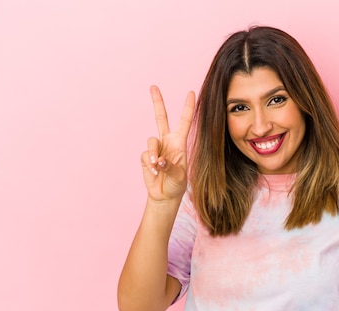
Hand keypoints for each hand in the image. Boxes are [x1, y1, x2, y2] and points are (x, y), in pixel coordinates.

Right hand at [141, 85, 194, 201]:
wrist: (165, 195)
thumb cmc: (177, 184)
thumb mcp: (180, 176)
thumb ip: (170, 167)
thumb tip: (160, 160)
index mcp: (180, 142)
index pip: (184, 121)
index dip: (188, 107)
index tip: (191, 92)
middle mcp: (167, 141)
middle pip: (161, 117)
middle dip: (157, 102)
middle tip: (153, 86)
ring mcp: (156, 148)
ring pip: (151, 141)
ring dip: (154, 154)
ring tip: (158, 167)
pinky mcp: (147, 157)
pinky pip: (146, 155)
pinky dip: (150, 164)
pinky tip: (154, 172)